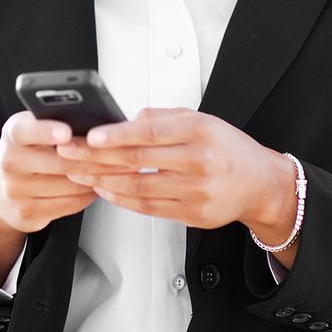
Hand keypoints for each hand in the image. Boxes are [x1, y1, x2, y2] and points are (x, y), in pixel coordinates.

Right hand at [0, 110, 131, 234]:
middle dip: (93, 158)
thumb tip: (93, 120)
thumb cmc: (29, 151)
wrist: (4, 193)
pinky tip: (97, 186)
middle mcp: (10, 162)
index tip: (67, 133)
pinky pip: (69, 204)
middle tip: (118, 153)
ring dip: (96, 178)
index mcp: (12, 134)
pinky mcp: (28, 213)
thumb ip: (54, 122)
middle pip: (59, 162)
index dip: (47, 131)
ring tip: (114, 169)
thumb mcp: (33, 129)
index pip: (26, 131)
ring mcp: (17, 191)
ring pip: (69, 185)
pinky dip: (88, 195)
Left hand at [56, 107, 296, 238]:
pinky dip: (122, 199)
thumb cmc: (227, 147)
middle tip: (70, 153)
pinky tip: (104, 190)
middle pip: (137, 160)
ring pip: (138, 187)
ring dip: (103, 181)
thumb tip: (126, 121)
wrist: (261, 184)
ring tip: (78, 173)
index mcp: (198, 131)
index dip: (117, 135)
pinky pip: (149, 208)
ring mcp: (195, 191)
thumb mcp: (199, 119)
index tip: (91, 136)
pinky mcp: (192, 214)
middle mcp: (197, 161)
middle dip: (97, 157)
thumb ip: (161, 117)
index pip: (150, 133)